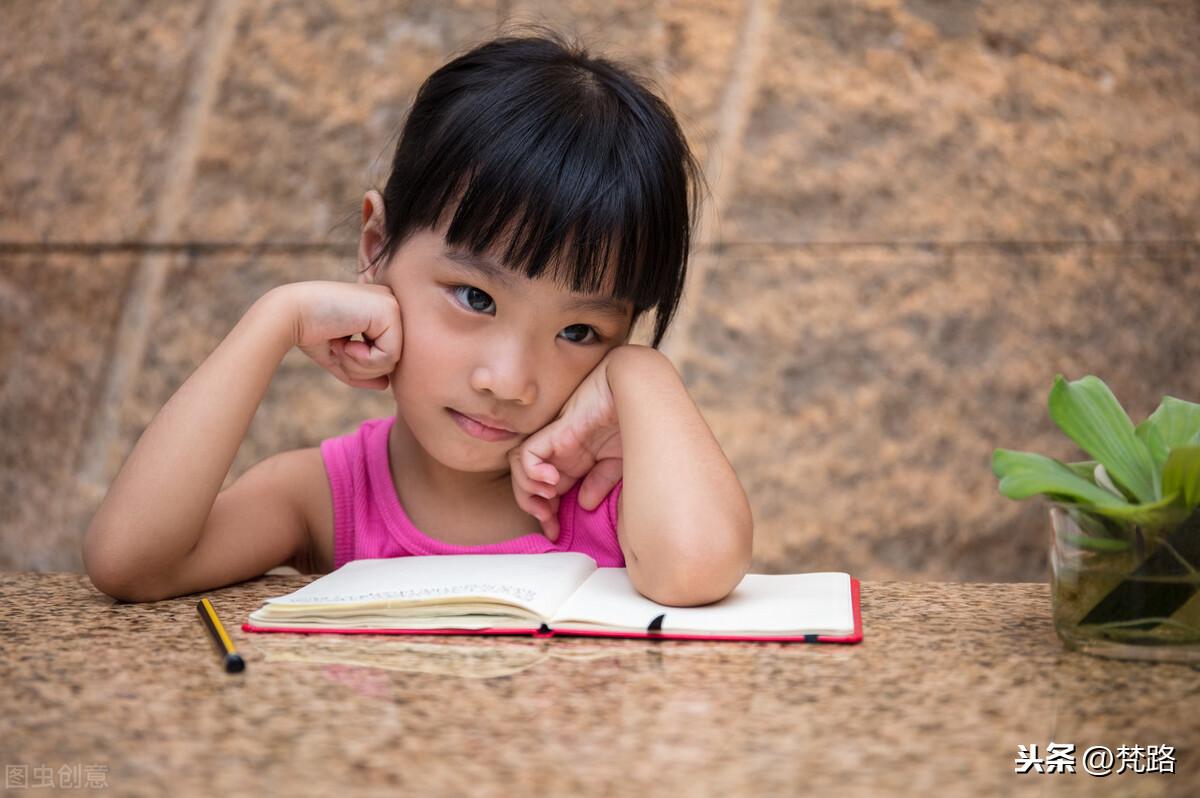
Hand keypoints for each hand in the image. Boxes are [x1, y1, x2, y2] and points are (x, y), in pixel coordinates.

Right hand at [274, 281, 402, 390]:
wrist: (289, 313)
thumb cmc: (310, 332)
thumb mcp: (339, 356)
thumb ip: (362, 368)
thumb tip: (385, 384)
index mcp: (380, 309)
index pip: (387, 354)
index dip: (361, 364)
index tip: (338, 346)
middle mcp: (390, 302)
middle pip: (393, 358)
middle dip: (362, 368)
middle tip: (339, 349)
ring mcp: (392, 304)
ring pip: (393, 360)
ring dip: (361, 365)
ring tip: (341, 344)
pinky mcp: (389, 310)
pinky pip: (389, 355)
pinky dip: (363, 359)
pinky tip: (345, 342)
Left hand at [508, 350, 624, 541]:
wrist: (640, 395)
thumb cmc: (634, 423)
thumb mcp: (619, 464)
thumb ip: (600, 483)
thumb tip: (584, 504)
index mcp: (576, 461)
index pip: (548, 490)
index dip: (547, 514)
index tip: (556, 532)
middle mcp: (561, 453)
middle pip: (528, 481)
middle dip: (534, 508)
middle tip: (550, 525)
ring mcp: (556, 443)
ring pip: (520, 469)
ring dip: (527, 492)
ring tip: (548, 502)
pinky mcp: (554, 433)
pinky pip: (525, 455)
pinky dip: (531, 473)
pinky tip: (552, 481)